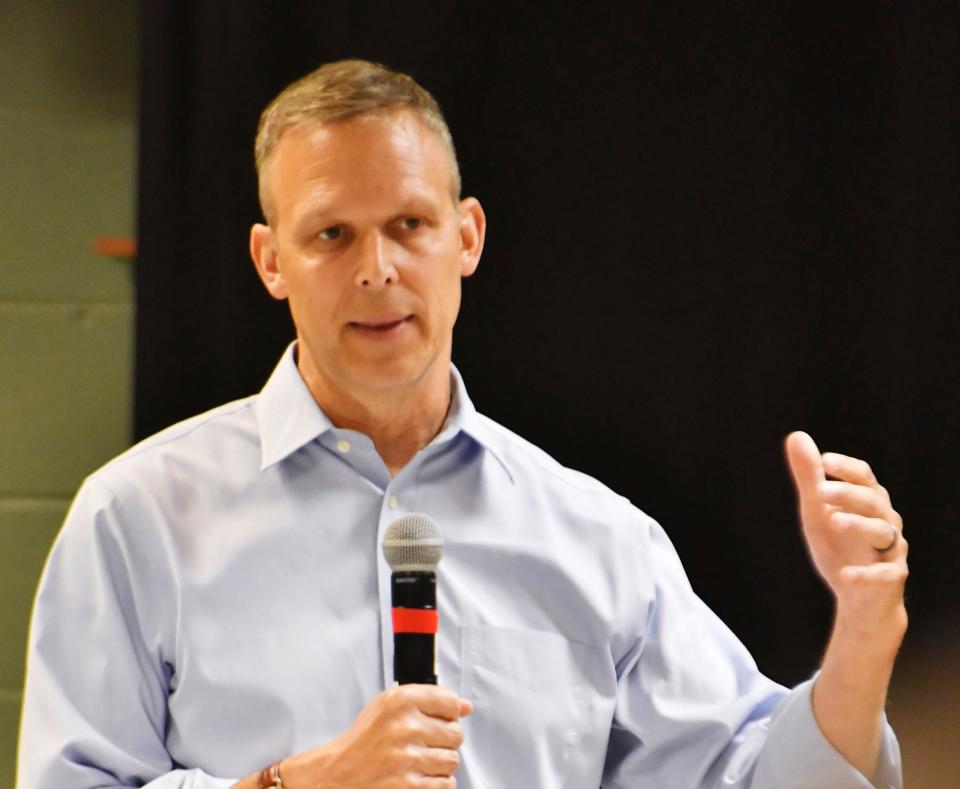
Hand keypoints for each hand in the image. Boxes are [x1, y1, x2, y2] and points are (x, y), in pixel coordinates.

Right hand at [280, 684, 471, 787]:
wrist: (336, 773)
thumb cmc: (365, 738)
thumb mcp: (389, 706)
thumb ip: (429, 699)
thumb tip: (466, 707)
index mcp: (399, 701)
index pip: (451, 702)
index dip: (448, 714)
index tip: (438, 720)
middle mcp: (404, 726)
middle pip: (456, 733)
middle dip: (444, 741)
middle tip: (424, 744)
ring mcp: (407, 758)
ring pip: (453, 760)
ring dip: (440, 763)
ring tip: (418, 761)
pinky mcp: (408, 786)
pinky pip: (446, 783)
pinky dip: (436, 782)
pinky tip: (418, 776)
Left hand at [785, 431, 907, 642]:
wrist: (859, 596)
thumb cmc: (839, 545)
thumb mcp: (817, 510)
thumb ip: (810, 477)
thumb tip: (796, 436)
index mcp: (869, 501)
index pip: (863, 477)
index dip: (846, 468)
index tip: (824, 461)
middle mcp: (885, 520)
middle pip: (873, 501)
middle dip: (848, 494)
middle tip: (820, 491)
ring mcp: (891, 550)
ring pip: (882, 532)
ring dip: (858, 525)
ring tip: (832, 520)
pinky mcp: (890, 578)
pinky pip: (884, 574)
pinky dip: (865, 574)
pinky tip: (845, 574)